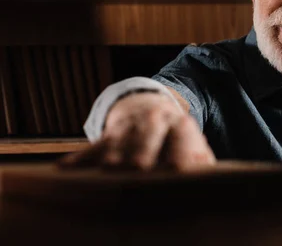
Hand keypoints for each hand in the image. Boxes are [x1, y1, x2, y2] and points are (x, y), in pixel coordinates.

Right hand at [59, 92, 215, 170]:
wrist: (149, 105)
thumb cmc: (176, 136)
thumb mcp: (192, 142)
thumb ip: (201, 159)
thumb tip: (211, 178)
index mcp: (181, 124)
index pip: (182, 139)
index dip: (181, 155)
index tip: (179, 170)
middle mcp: (155, 121)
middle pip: (148, 138)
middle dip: (143, 153)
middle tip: (139, 169)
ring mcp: (130, 126)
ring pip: (120, 143)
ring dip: (113, 158)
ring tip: (109, 170)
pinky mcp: (109, 133)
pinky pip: (94, 146)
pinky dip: (81, 159)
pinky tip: (67, 169)